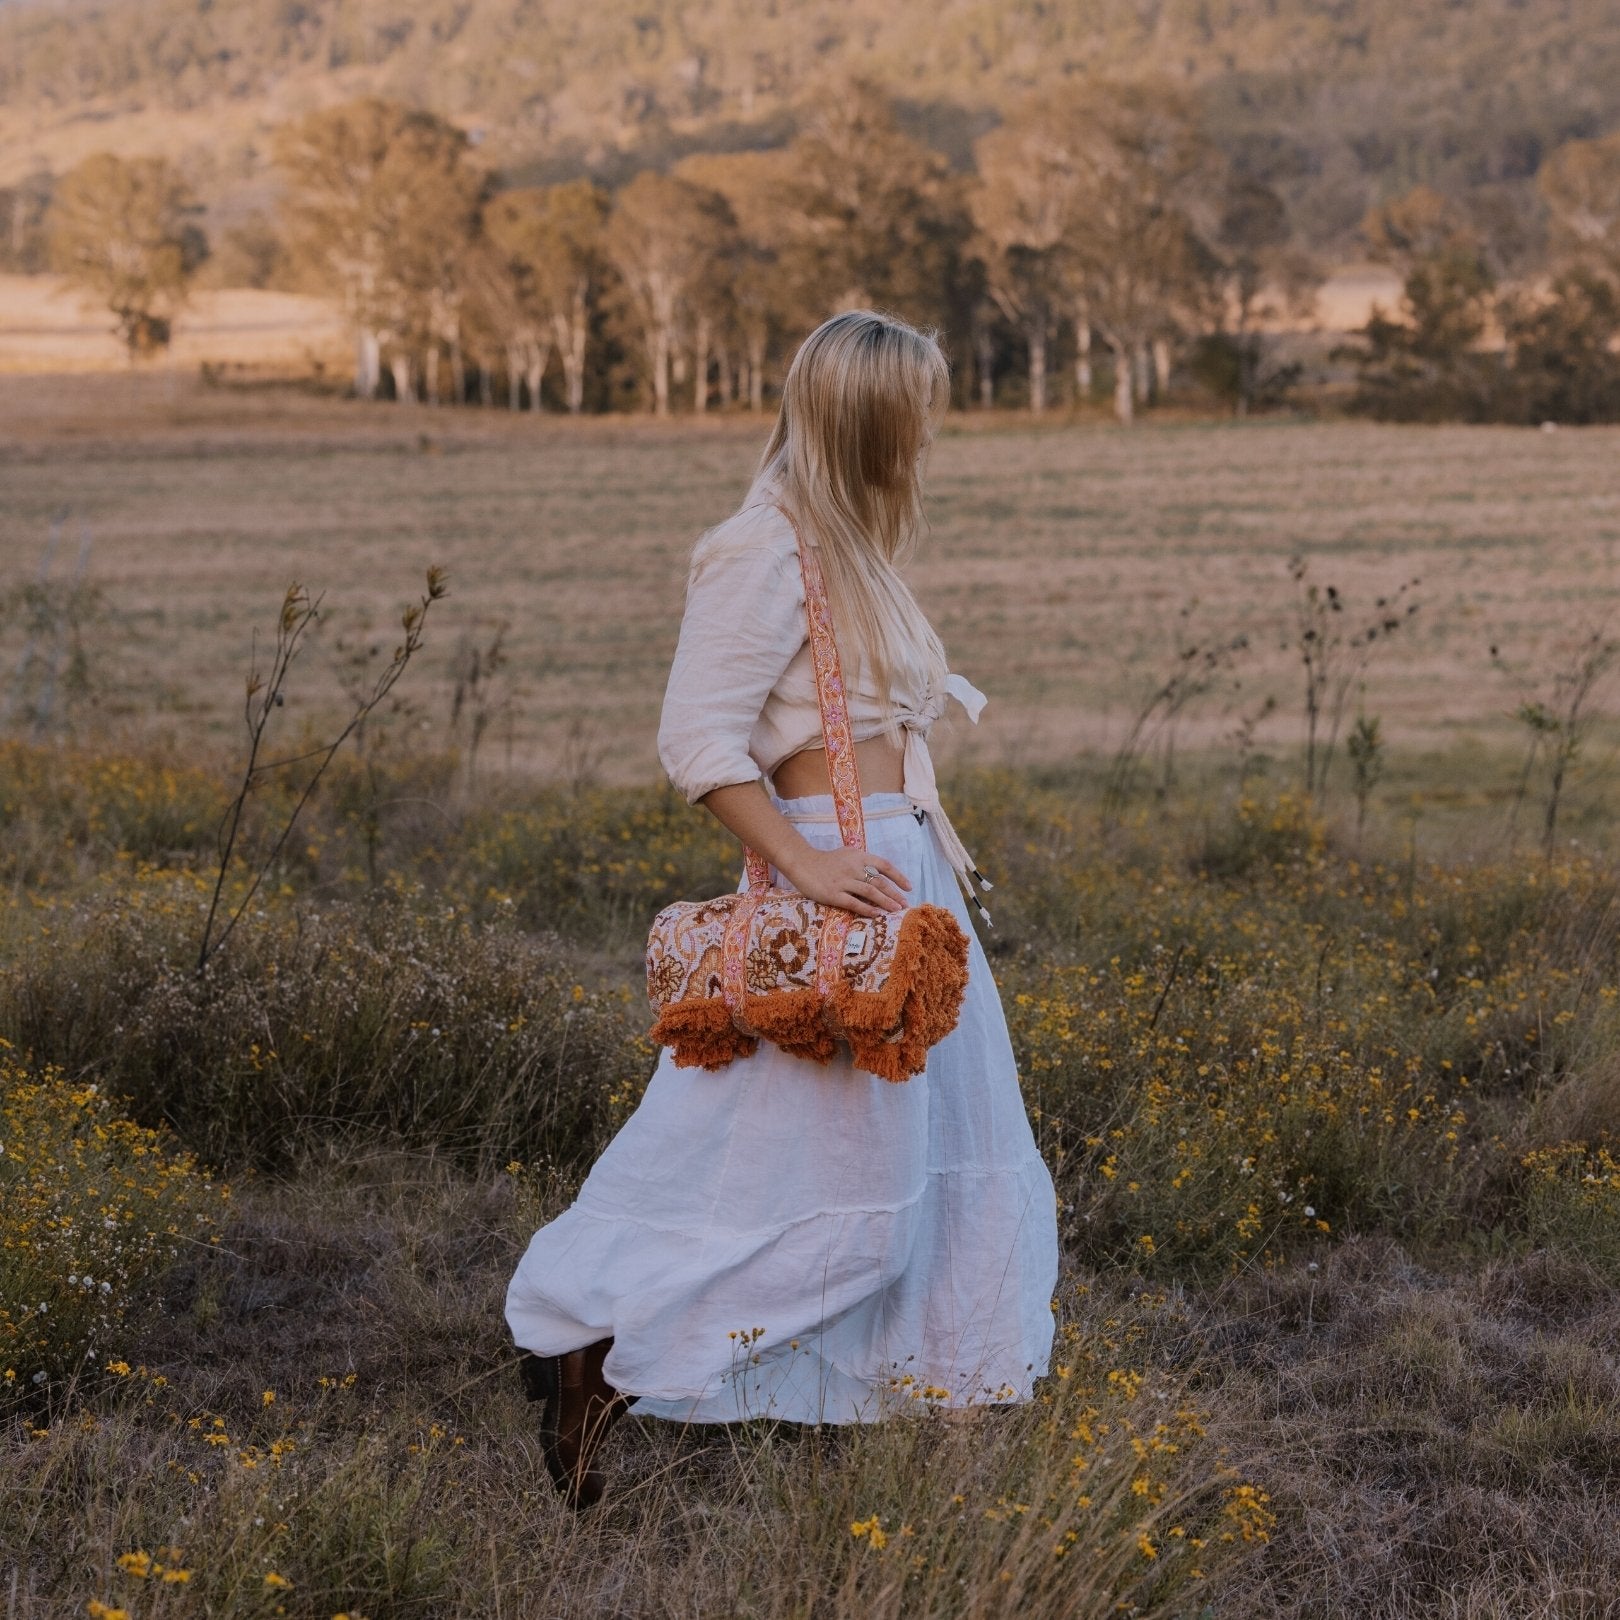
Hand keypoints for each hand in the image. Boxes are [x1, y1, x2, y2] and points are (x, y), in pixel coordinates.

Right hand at [783, 846, 911, 917]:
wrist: (802, 863)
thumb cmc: (826, 861)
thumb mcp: (847, 854)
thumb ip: (862, 862)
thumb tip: (879, 873)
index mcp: (859, 856)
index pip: (884, 865)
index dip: (898, 876)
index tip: (908, 887)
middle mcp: (853, 868)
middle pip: (879, 881)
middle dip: (895, 894)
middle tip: (905, 904)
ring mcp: (843, 881)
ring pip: (870, 892)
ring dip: (885, 902)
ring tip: (895, 911)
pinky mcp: (833, 894)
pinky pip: (853, 903)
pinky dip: (867, 909)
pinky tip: (876, 915)